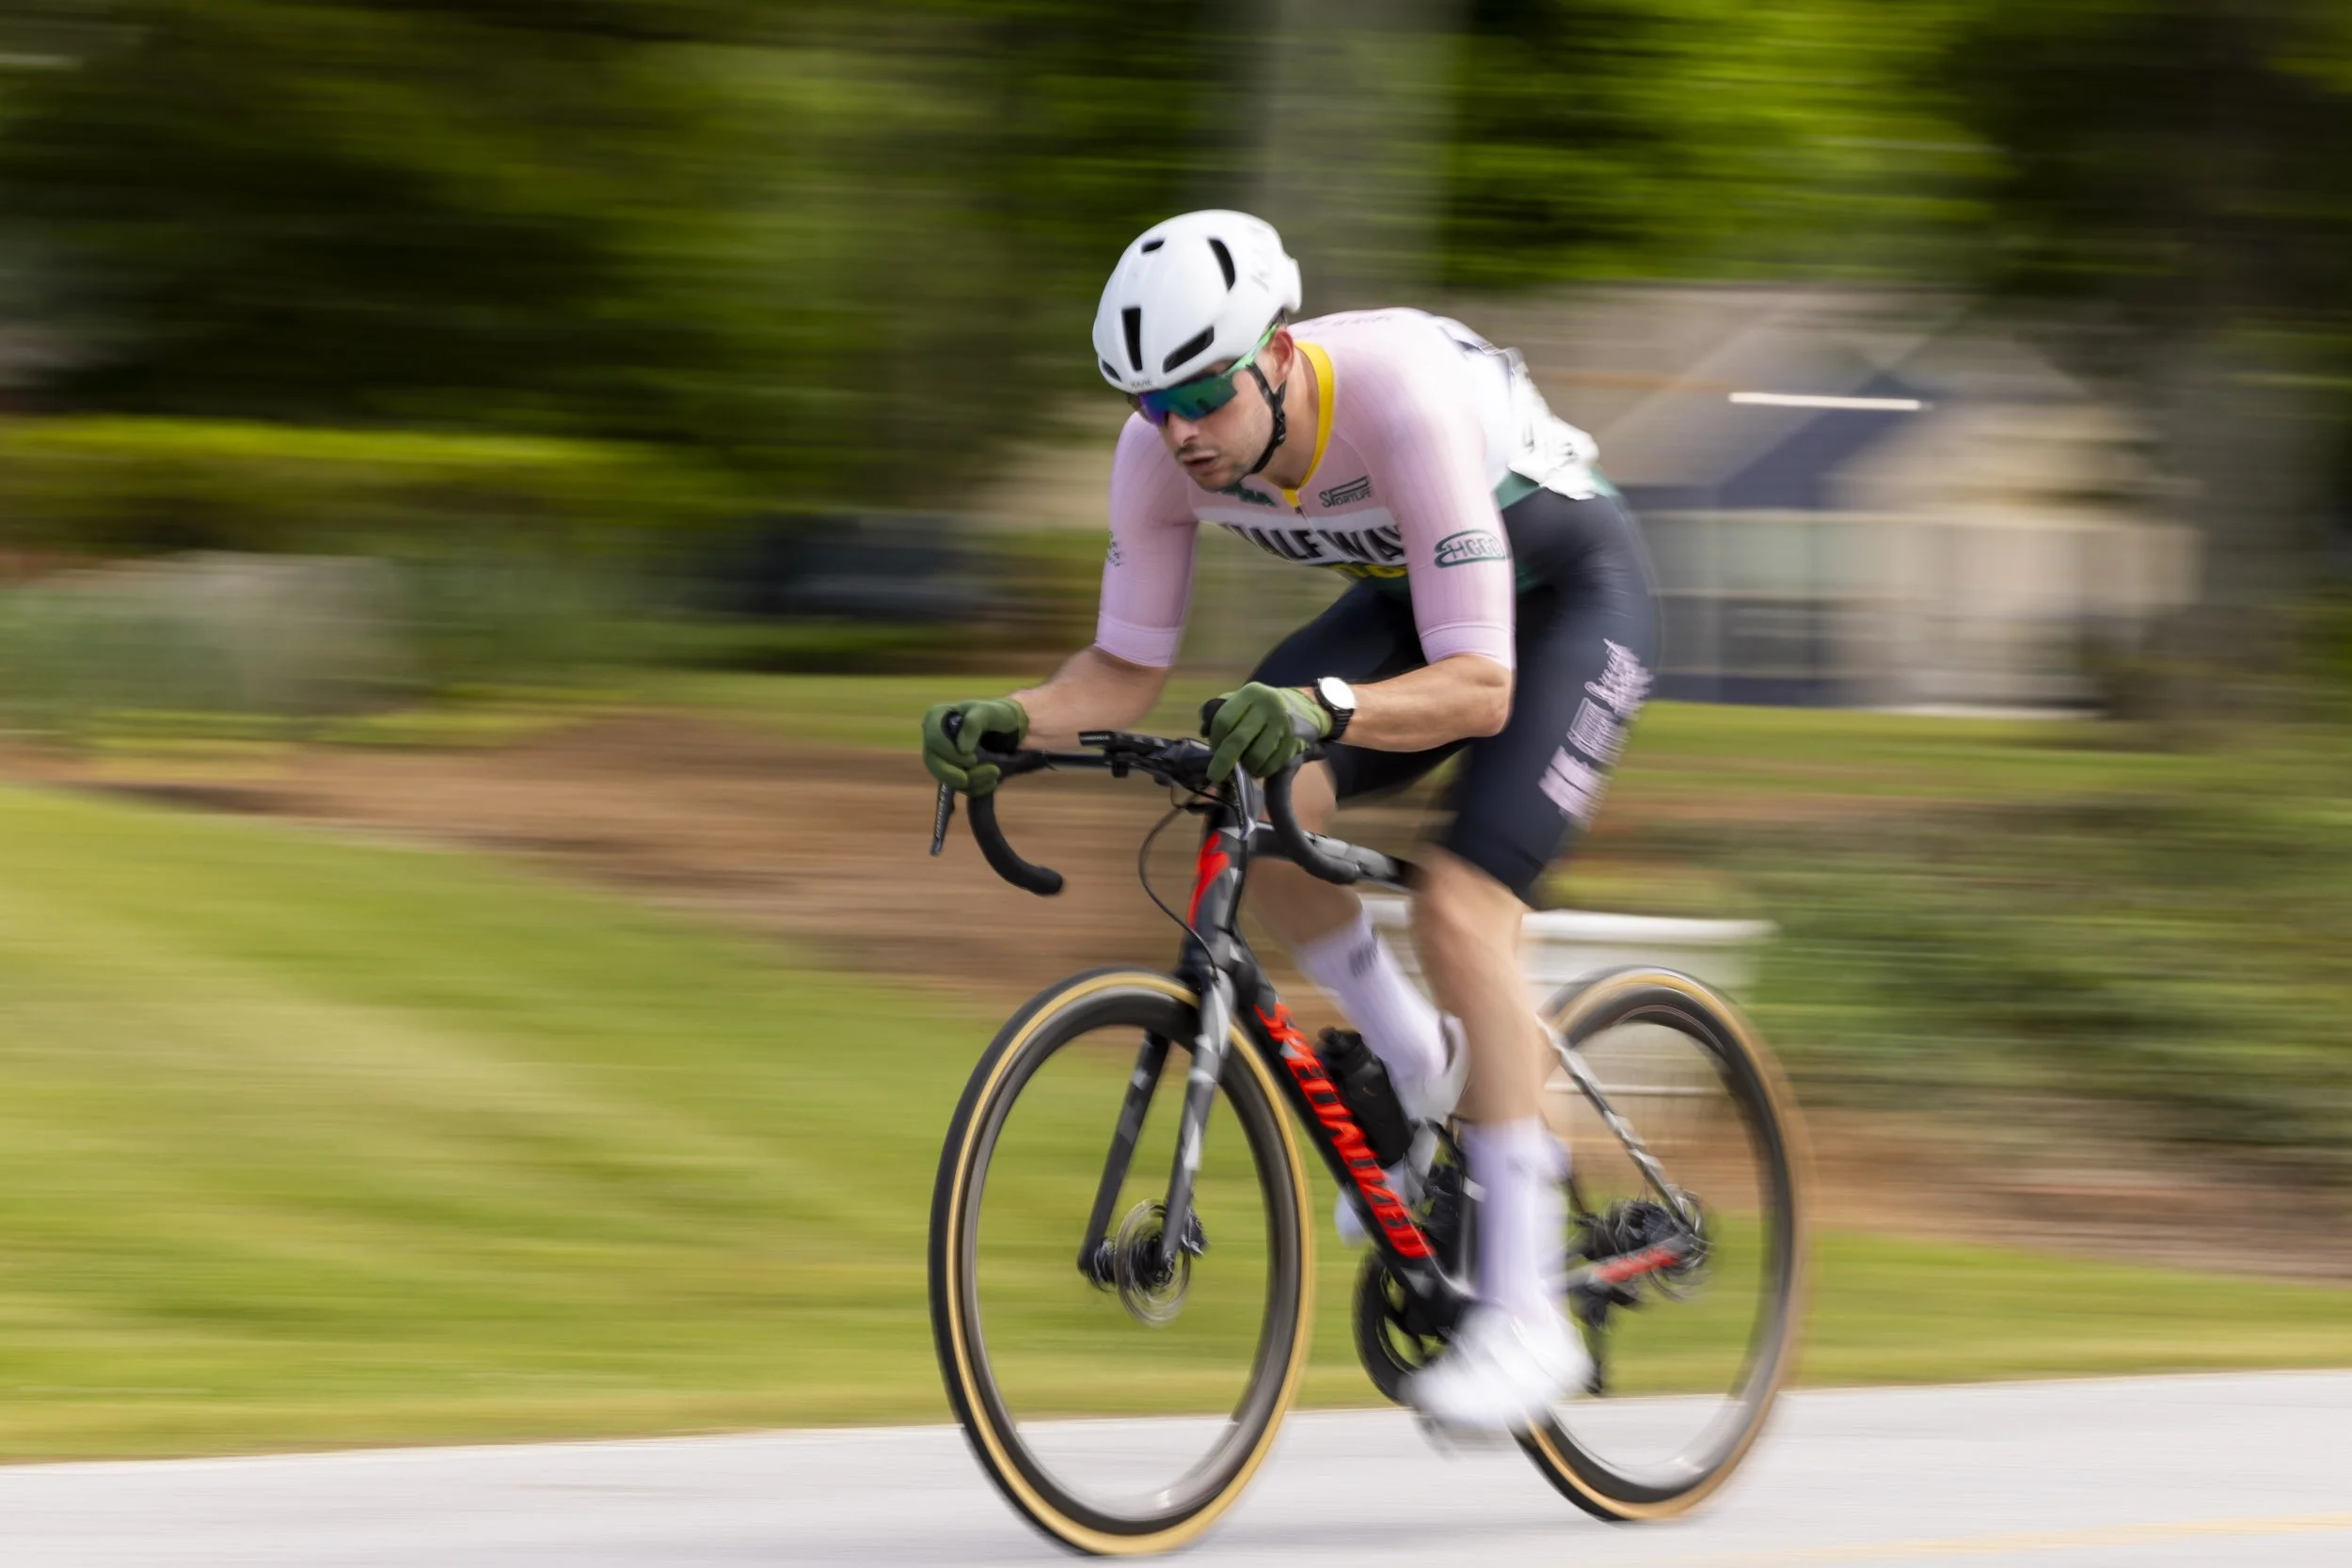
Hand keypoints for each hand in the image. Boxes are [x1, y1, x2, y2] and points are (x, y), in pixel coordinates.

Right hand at [922, 697, 1028, 794]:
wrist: (1007, 729)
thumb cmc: (996, 715)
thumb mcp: (989, 712)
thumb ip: (973, 723)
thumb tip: (962, 749)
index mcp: (935, 718)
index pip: (933, 741)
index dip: (951, 754)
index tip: (973, 758)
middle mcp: (933, 739)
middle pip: (934, 764)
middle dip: (959, 774)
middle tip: (990, 772)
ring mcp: (940, 758)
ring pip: (945, 779)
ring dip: (972, 782)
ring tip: (996, 773)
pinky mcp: (952, 773)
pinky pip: (957, 787)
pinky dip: (975, 788)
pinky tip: (992, 781)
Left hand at [1203, 682, 1329, 782]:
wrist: (1307, 707)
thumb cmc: (1265, 708)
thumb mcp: (1244, 701)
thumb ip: (1220, 711)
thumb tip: (1203, 731)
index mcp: (1250, 693)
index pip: (1224, 720)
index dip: (1215, 739)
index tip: (1213, 750)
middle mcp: (1268, 705)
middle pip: (1238, 739)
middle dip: (1223, 761)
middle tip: (1215, 775)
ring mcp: (1283, 724)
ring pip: (1255, 756)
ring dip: (1247, 767)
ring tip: (1245, 766)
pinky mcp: (1295, 741)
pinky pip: (1272, 764)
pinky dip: (1262, 771)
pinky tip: (1260, 767)